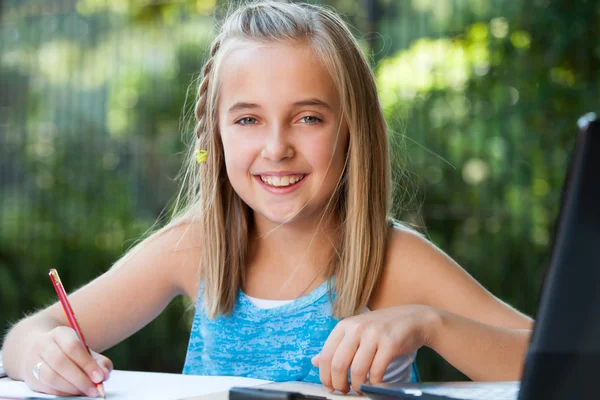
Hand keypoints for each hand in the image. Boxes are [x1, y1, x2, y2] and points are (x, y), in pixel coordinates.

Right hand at [22, 326, 112, 396]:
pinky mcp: (30, 377)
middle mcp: (43, 345)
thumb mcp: (85, 350)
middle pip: (60, 362)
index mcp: (60, 333)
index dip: (87, 364)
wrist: (39, 350)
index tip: (99, 377)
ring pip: (50, 377)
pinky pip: (46, 388)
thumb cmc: (68, 352)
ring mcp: (33, 361)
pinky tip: (74, 393)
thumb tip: (104, 374)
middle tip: (94, 389)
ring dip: (71, 388)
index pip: (73, 347)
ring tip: (86, 392)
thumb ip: (99, 362)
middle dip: (80, 378)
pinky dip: (63, 393)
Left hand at [311, 305, 438, 393]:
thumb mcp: (356, 332)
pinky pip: (377, 371)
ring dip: (357, 386)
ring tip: (360, 389)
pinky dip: (375, 383)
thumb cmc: (383, 328)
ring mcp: (374, 335)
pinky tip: (376, 384)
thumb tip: (314, 361)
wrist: (414, 318)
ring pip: (357, 370)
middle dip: (339, 384)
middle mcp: (357, 328)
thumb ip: (336, 346)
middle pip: (339, 364)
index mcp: (344, 326)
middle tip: (345, 391)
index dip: (326, 376)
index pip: (326, 356)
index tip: (330, 387)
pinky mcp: (390, 343)